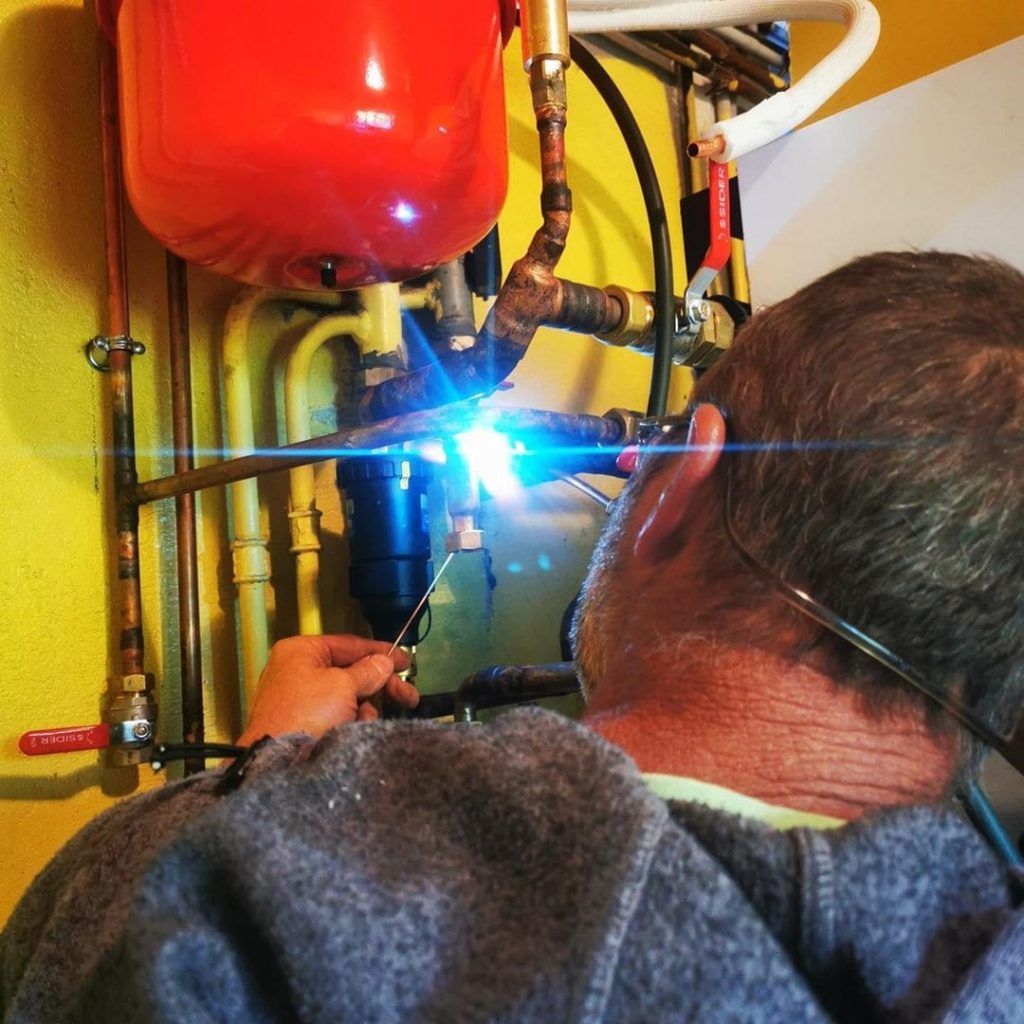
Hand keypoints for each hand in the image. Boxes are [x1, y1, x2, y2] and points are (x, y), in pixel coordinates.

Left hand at [237, 635, 414, 745]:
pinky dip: (351, 722)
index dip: (380, 651)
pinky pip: (337, 716)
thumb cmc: (307, 712)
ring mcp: (300, 699)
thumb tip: (384, 662)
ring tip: (365, 721)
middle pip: (351, 672)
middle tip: (407, 696)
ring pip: (348, 697)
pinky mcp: (304, 724)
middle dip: (379, 686)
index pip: (348, 644)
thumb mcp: (343, 685)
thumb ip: (368, 671)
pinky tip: (354, 731)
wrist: (279, 762)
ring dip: (364, 708)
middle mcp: (298, 671)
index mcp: (301, 652)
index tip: (405, 660)